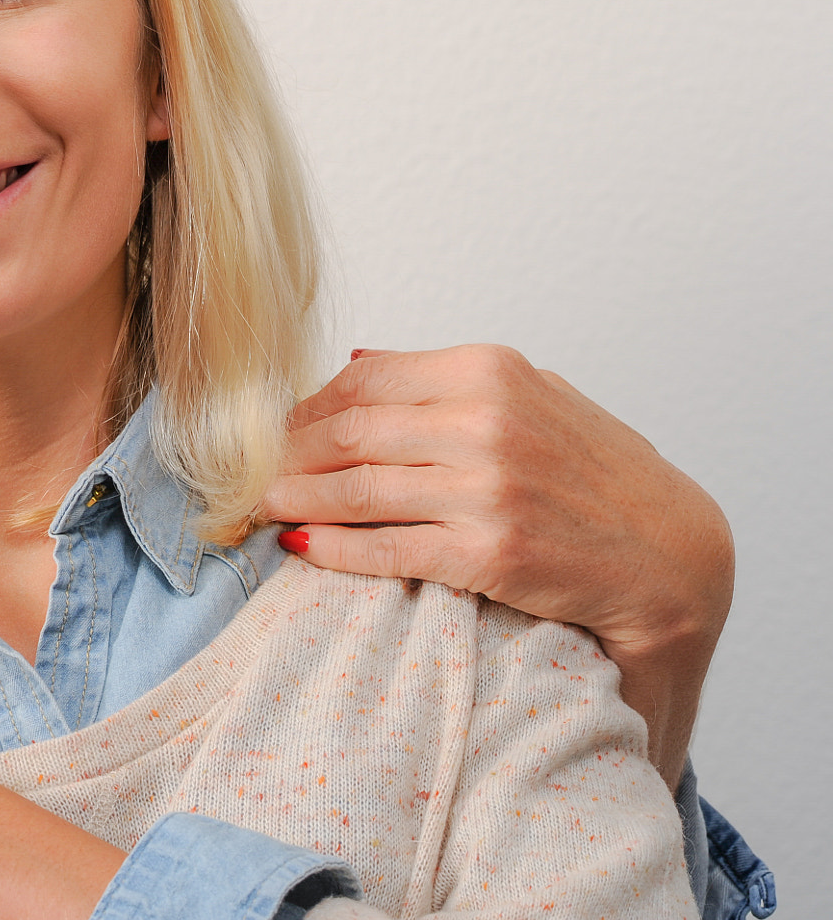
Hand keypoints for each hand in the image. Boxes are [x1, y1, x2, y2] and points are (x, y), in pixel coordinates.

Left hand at [260, 344, 732, 783]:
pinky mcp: (489, 553)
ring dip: (295, 501)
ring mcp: (486, 489)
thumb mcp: (532, 396)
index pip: (362, 381)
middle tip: (249, 474)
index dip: (305, 409)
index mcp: (488, 370)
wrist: (670, 556)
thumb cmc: (597, 474)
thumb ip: (442, 378)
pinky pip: (386, 548)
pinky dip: (333, 549)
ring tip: (261, 508)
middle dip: (286, 456)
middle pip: (347, 432)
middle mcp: (484, 421)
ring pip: (355, 489)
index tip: (274, 431)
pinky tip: (302, 547)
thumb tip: (352, 362)